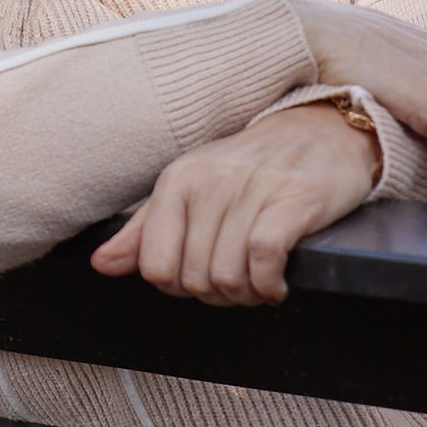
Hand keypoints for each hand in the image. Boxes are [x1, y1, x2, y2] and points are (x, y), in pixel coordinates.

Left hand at [90, 101, 378, 307]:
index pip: (155, 266)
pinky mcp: (294, 200)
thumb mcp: (192, 189)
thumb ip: (145, 230)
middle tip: (240, 282)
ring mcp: (252, 189)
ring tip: (260, 282)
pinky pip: (263, 260)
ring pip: (228, 276)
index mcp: (178, 180)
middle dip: (217, 295)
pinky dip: (268, 285)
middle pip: (194, 280)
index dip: (179, 287)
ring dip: (247, 295)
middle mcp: (210, 182)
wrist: (325, 131)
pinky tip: (276, 283)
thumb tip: (101, 264)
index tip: (203, 278)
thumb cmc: (254, 167)